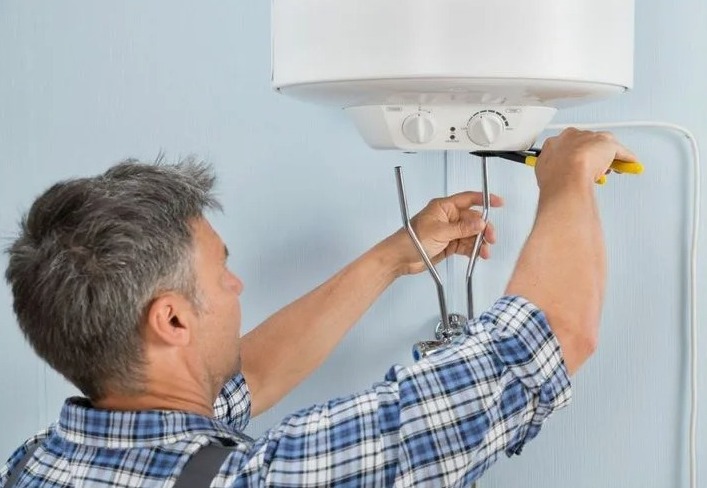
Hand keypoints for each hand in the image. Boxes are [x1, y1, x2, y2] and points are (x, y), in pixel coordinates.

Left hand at [381, 191, 503, 275]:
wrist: (400, 258)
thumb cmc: (411, 239)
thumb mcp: (439, 232)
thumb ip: (462, 228)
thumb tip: (479, 223)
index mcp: (443, 207)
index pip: (468, 199)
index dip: (484, 199)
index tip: (498, 202)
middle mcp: (447, 218)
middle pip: (472, 219)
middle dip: (483, 228)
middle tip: (490, 237)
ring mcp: (449, 232)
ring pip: (471, 234)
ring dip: (479, 242)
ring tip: (484, 251)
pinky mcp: (448, 245)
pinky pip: (465, 245)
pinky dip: (473, 250)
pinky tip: (478, 255)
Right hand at [535, 128, 637, 192]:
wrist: (565, 176)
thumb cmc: (554, 175)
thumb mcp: (544, 169)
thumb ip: (549, 167)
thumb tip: (550, 172)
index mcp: (559, 139)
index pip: (570, 144)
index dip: (575, 156)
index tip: (576, 163)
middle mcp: (577, 135)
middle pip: (589, 143)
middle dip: (592, 155)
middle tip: (593, 170)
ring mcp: (593, 139)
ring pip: (605, 146)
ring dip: (609, 157)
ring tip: (610, 170)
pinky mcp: (610, 145)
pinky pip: (622, 152)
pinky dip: (627, 159)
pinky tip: (630, 165)